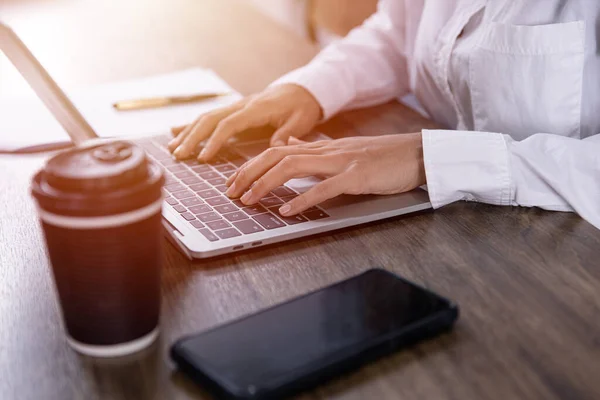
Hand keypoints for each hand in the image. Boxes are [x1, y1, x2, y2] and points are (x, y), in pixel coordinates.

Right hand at [168, 84, 321, 160]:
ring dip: (188, 132)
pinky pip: (210, 117)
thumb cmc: (303, 106)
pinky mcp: (234, 111)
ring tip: (172, 149)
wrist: (303, 89)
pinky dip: (192, 125)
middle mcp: (241, 105)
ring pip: (206, 117)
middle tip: (179, 156)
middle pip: (210, 120)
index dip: (215, 141)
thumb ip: (287, 133)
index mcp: (256, 109)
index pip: (229, 124)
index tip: (203, 157)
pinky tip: (175, 132)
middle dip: (192, 137)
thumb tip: (275, 147)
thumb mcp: (301, 120)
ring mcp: (236, 107)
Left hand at [225, 133, 425, 215]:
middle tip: (230, 193)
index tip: (234, 181)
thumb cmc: (383, 156)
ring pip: (293, 167)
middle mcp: (327, 151)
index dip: (252, 165)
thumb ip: (315, 148)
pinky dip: (302, 199)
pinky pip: (324, 187)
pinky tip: (286, 210)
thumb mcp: (344, 149)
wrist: (416, 153)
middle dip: (249, 173)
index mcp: (323, 147)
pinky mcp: (357, 176)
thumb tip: (290, 142)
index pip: (278, 150)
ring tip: (248, 200)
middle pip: (277, 156)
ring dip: (266, 184)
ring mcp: (341, 162)